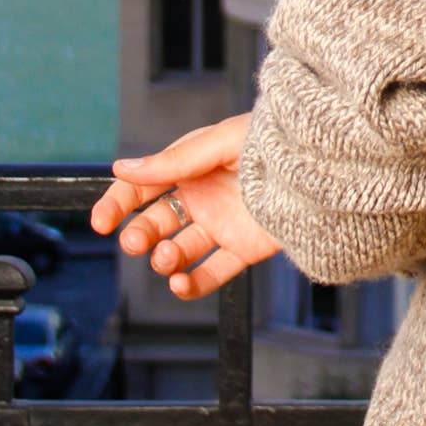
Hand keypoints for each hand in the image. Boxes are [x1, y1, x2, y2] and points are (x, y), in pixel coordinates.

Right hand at [90, 114, 281, 298]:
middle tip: (136, 242)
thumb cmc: (276, 142)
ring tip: (167, 258)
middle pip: (156, 222)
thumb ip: (174, 161)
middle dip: (139, 234)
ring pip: (179, 250)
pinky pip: (211, 273)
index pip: (143, 187)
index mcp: (191, 166)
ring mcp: (222, 225)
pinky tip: (180, 284)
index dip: (118, 203)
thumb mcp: (221, 143)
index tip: (101, 222)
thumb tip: (122, 168)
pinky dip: (191, 283)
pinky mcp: (243, 250)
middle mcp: (202, 196)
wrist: (324, 168)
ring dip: (164, 259)